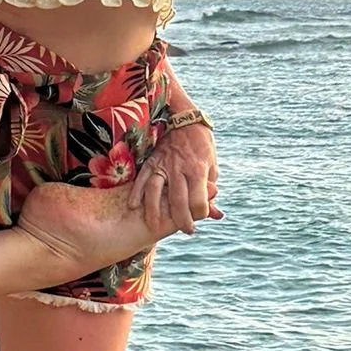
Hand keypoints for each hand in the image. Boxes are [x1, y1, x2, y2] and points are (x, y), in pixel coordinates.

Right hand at [128, 122, 222, 238]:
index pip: (199, 200)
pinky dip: (136, 193)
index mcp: (198, 170)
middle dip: (182, 221)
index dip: (201, 213)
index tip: (200, 217)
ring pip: (156, 192)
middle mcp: (180, 170)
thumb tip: (216, 215)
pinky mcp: (151, 162)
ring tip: (155, 227)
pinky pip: (141, 179)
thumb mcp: (212, 166)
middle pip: (179, 201)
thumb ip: (210, 190)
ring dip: (155, 212)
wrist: (184, 119)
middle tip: (186, 231)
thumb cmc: (202, 145)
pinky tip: (133, 206)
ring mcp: (163, 165)